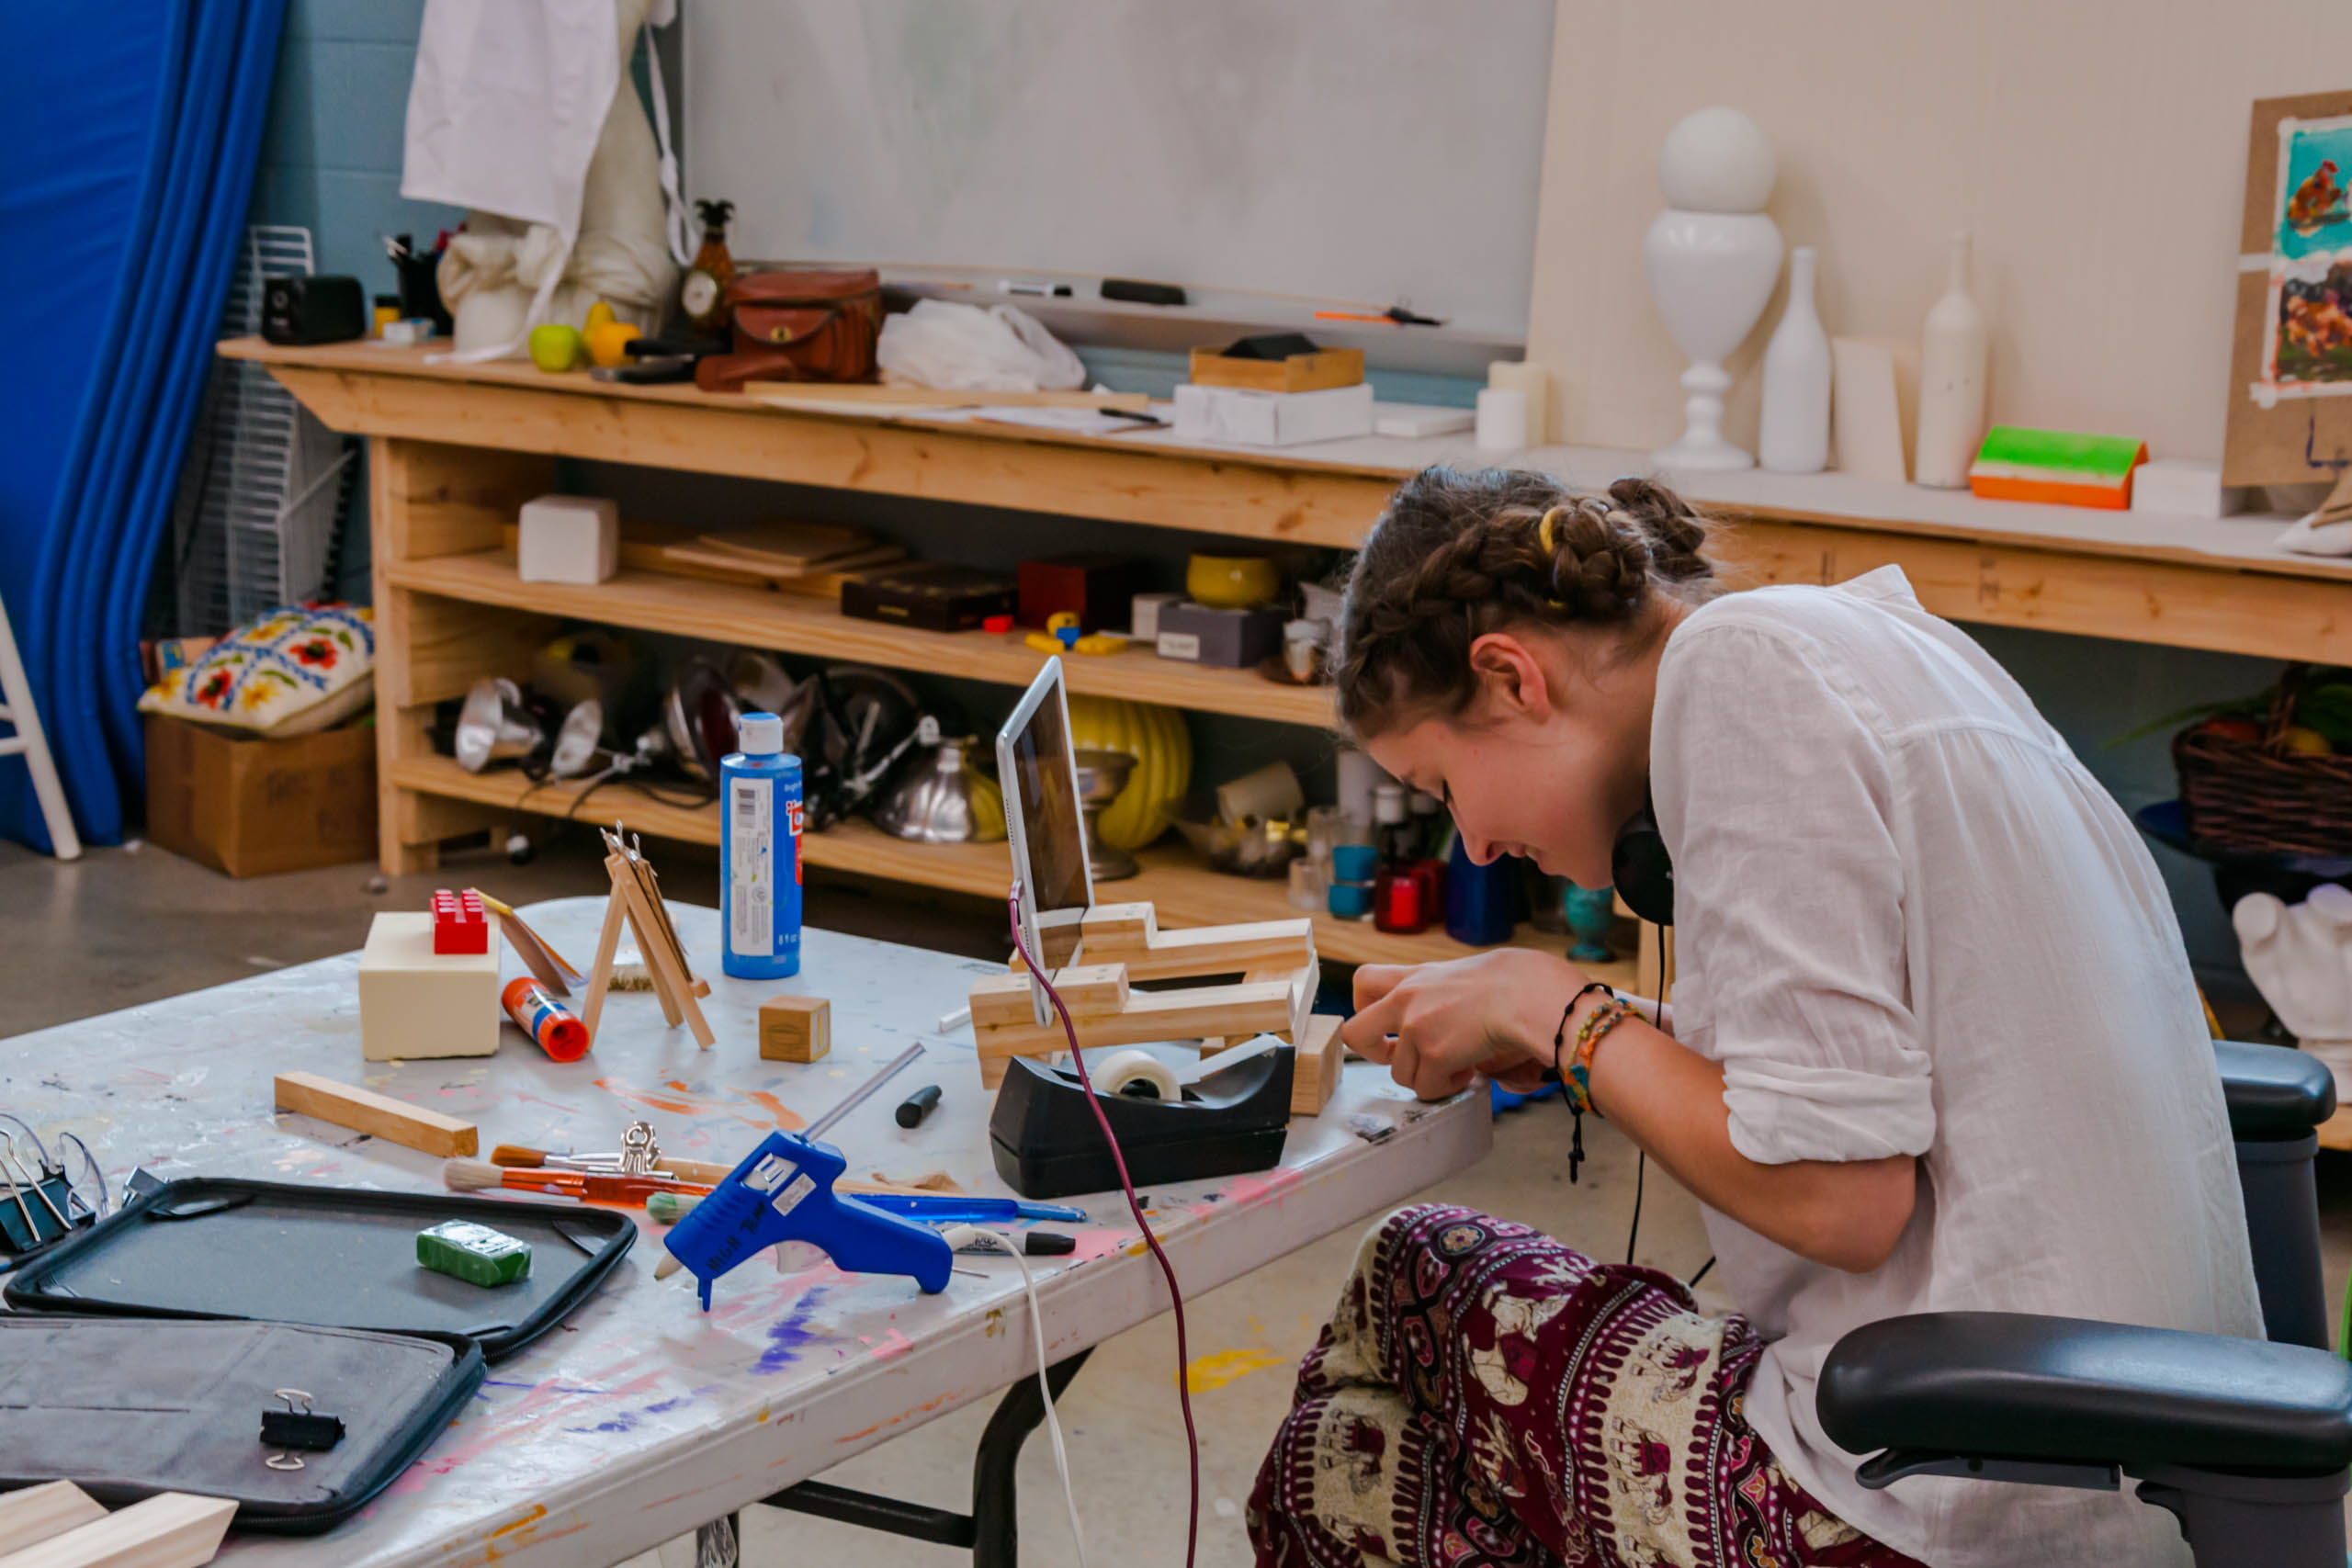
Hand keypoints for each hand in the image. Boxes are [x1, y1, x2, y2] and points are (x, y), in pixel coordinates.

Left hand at [1339, 949, 1587, 1100]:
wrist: (1526, 993)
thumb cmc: (1509, 982)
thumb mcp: (1460, 975)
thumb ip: (1437, 993)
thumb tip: (1438, 1024)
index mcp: (1413, 976)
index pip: (1363, 981)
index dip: (1365, 1007)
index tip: (1386, 1022)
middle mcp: (1405, 1001)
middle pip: (1356, 1034)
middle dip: (1374, 1054)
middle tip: (1401, 1058)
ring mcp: (1416, 1029)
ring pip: (1400, 1073)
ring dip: (1427, 1075)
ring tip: (1457, 1064)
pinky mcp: (1434, 1055)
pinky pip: (1427, 1088)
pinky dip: (1445, 1087)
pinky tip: (1467, 1071)